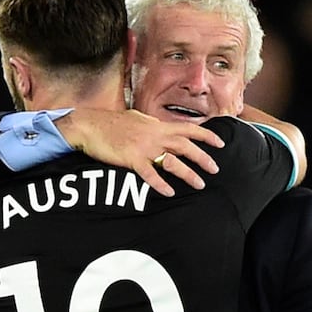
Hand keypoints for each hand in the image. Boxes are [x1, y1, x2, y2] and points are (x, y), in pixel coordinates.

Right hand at [57, 109, 223, 196]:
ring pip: (172, 161)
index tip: (220, 143)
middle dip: (203, 158)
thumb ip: (153, 125)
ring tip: (199, 184)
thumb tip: (163, 127)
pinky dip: (160, 183)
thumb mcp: (138, 119)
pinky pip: (149, 174)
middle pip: (186, 146)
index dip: (206, 136)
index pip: (189, 129)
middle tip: (215, 169)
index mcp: (157, 126)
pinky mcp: (131, 160)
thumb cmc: (112, 123)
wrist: (91, 126)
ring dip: (188, 173)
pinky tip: (170, 192)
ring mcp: (144, 148)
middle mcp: (155, 136)